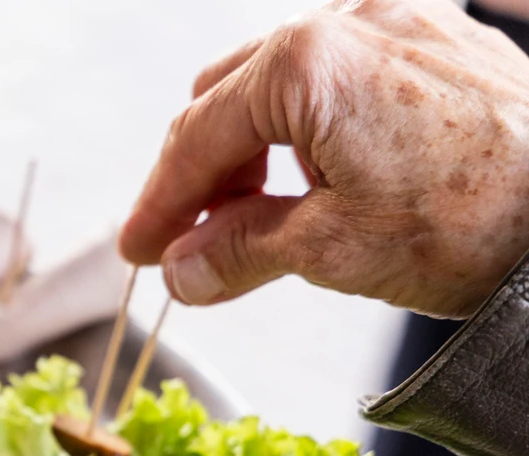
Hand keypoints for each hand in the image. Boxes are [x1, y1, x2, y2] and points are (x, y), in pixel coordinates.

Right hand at [119, 0, 528, 318]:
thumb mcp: (331, 250)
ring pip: (276, 80)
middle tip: (187, 241)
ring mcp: (393, 20)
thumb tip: (182, 271)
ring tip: (249, 216)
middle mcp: (346, 21)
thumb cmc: (476, 224)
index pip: (199, 138)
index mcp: (307, 63)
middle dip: (200, 175)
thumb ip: (237, 253)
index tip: (139, 250)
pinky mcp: (431, 36)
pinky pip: (334, 72)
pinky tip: (307, 176)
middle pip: (227, 98)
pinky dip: (301, 125)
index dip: (159, 203)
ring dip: (248, 149)